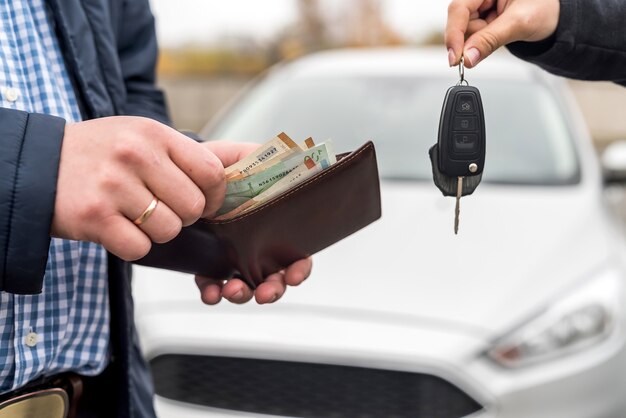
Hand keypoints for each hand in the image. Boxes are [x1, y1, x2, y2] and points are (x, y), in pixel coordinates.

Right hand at [52, 116, 225, 260]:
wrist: (38, 163)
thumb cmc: (101, 153)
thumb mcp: (141, 136)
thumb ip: (182, 154)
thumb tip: (232, 173)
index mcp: (154, 133)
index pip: (211, 171)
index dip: (215, 196)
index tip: (205, 203)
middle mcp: (135, 154)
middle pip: (193, 207)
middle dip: (183, 216)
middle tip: (162, 209)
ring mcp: (113, 186)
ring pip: (169, 230)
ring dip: (156, 232)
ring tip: (135, 215)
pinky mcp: (94, 217)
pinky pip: (139, 247)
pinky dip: (132, 245)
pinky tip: (117, 227)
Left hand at [195, 140, 312, 304]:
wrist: (181, 170)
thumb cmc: (219, 165)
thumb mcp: (247, 156)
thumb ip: (272, 161)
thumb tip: (298, 162)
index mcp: (273, 226)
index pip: (296, 254)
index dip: (299, 269)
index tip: (294, 275)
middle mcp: (257, 246)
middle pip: (275, 278)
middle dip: (273, 290)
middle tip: (266, 292)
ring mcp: (233, 258)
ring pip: (246, 287)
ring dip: (243, 294)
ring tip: (233, 290)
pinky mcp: (207, 264)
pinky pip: (213, 287)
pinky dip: (214, 294)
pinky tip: (211, 291)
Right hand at [446, 0, 559, 67]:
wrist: (558, 19)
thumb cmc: (547, 9)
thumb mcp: (519, 23)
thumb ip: (490, 40)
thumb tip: (468, 58)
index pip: (458, 9)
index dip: (454, 34)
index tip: (455, 59)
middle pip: (459, 21)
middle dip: (472, 38)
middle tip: (492, 40)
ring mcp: (481, 6)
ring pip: (465, 31)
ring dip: (479, 40)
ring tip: (503, 32)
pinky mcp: (482, 18)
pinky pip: (472, 35)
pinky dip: (482, 41)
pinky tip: (498, 35)